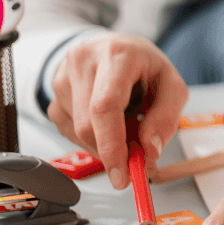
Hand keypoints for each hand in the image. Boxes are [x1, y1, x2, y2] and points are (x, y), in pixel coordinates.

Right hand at [48, 34, 187, 188]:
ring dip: (105, 144)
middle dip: (112, 153)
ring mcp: (62, 79)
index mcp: (116, 55)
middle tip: (135, 162)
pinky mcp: (52, 97)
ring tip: (127, 124)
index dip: (112, 146)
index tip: (122, 176)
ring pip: (78, 133)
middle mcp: (83, 62)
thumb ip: (166, 118)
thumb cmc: (144, 67)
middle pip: (88, 125)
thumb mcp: (171, 85)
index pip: (105, 106)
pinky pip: (70, 133)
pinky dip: (93, 140)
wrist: (116, 49)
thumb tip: (149, 150)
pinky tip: (108, 124)